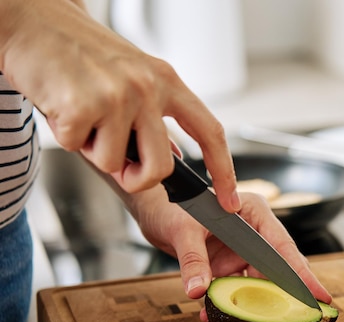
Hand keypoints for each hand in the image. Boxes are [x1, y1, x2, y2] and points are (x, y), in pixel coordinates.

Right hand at [0, 0, 239, 210]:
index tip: (229, 197)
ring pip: (115, 163)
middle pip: (162, 167)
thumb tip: (173, 158)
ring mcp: (117, 96)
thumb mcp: (135, 77)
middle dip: (138, 178)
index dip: (224, 170)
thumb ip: (155, 118)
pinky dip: (66, 136)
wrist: (34, 22)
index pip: (210, 132)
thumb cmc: (82, 53)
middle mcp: (148, 88)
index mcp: (167, 81)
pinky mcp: (82, 106)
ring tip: (82, 113)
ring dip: (94, 149)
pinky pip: (78, 149)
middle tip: (119, 163)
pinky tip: (63, 106)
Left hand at [124, 187, 331, 320]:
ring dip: (250, 303)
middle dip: (285, 294)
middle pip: (277, 267)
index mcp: (253, 211)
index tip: (320, 295)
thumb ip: (193, 260)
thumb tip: (198, 292)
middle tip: (306, 317)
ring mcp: (242, 249)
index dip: (301, 274)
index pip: (282, 246)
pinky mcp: (229, 263)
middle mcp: (253, 230)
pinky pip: (235, 287)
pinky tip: (211, 315)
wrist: (155, 212)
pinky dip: (226, 302)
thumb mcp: (183, 231)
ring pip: (257, 281)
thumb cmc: (172, 208)